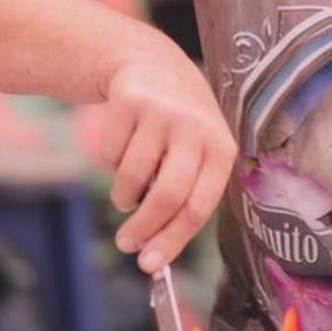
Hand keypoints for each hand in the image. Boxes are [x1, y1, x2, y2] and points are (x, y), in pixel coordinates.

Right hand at [101, 45, 237, 272]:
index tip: (150, 265)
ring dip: (123, 195)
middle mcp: (197, 129)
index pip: (199, 206)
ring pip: (132, 177)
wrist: (154, 65)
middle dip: (143, 228)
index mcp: (222, 149)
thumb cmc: (180, 128)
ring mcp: (163, 113)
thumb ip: (185, 199)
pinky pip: (109, 153)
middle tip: (126, 245)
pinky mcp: (131, 101)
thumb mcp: (197, 154)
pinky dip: (109, 163)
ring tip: (129, 190)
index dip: (173, 240)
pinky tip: (124, 147)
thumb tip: (155, 255)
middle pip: (167, 195)